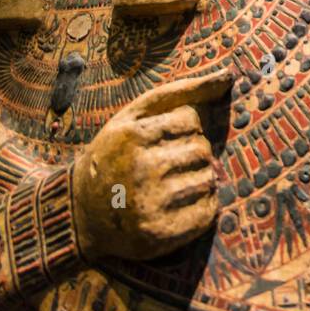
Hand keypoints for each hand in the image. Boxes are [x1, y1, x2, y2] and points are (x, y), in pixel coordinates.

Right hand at [73, 75, 230, 260]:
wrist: (80, 213)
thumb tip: (229, 76)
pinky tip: (179, 207)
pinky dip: (202, 208)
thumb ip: (181, 91)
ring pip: (209, 179)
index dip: (182, 130)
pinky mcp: (161, 234)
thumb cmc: (115, 155)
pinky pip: (208, 212)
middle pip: (202, 149)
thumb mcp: (134, 117)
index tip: (161, 141)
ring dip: (199, 181)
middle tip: (165, 166)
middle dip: (192, 155)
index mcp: (132, 136)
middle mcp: (141, 169)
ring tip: (171, 187)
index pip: (190, 120)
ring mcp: (151, 204)